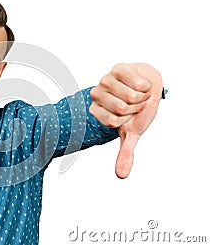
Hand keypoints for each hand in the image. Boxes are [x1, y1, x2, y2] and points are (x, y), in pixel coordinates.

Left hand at [89, 63, 162, 178]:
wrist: (148, 87)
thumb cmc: (138, 110)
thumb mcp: (132, 132)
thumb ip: (125, 153)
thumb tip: (121, 176)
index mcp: (96, 111)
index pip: (112, 121)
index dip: (127, 120)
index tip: (127, 117)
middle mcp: (96, 94)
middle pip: (120, 108)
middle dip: (135, 108)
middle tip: (134, 104)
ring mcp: (105, 80)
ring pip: (129, 96)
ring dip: (141, 97)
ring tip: (138, 95)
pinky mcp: (117, 68)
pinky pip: (138, 83)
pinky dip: (146, 86)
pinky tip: (141, 84)